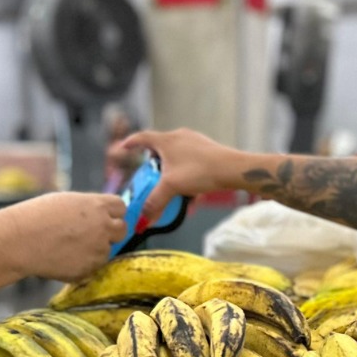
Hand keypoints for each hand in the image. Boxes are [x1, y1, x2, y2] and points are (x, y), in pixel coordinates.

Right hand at [14, 192, 127, 280]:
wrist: (19, 240)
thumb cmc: (36, 216)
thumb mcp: (67, 201)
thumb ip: (90, 207)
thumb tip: (104, 213)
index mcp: (98, 206)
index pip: (121, 207)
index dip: (113, 212)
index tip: (104, 216)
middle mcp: (103, 227)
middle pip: (122, 230)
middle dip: (111, 232)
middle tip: (91, 234)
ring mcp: (98, 250)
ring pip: (107, 250)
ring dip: (95, 249)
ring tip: (69, 246)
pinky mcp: (89, 269)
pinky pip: (93, 266)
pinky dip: (83, 264)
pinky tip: (64, 257)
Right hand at [117, 129, 245, 225]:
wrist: (234, 169)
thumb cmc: (201, 171)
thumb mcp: (172, 187)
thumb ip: (155, 202)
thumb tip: (142, 220)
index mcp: (167, 140)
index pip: (142, 137)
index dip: (130, 143)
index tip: (123, 149)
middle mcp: (180, 136)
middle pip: (159, 147)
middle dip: (153, 162)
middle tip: (149, 176)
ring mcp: (195, 142)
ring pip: (176, 155)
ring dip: (170, 170)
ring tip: (170, 186)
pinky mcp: (208, 150)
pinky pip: (190, 160)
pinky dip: (184, 173)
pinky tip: (191, 191)